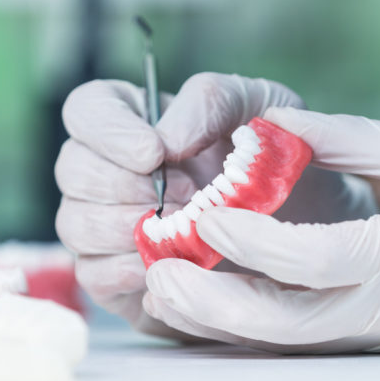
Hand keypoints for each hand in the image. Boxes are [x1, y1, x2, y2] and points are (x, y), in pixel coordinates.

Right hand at [55, 74, 377, 338]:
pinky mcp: (117, 280)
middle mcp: (110, 170)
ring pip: (75, 223)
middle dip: (124, 185)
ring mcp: (106, 226)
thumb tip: (166, 137)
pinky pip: (94, 275)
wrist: (307, 233)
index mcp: (137, 120)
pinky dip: (130, 269)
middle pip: (72, 168)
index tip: (154, 153)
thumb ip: (212, 101)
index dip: (108, 131)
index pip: (86, 109)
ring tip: (186, 231)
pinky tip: (173, 264)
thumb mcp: (261, 108)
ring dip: (128, 227)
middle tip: (186, 198)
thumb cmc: (278, 164)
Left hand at [142, 108, 379, 354]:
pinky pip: (309, 341)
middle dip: (209, 303)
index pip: (309, 259)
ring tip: (170, 286)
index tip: (203, 208)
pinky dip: (258, 324)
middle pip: (280, 326)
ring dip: (223, 320)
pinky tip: (224, 299)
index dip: (247, 236)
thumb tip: (273, 128)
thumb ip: (350, 141)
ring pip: (287, 343)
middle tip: (155, 271)